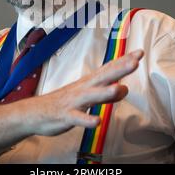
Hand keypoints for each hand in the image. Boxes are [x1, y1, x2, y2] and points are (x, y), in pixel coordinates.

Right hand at [25, 49, 143, 135]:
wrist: (34, 112)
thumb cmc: (64, 103)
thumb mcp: (88, 97)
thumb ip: (107, 93)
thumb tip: (124, 88)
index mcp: (89, 82)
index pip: (109, 69)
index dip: (124, 61)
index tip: (139, 52)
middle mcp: (83, 89)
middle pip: (103, 77)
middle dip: (119, 69)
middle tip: (135, 61)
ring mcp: (74, 102)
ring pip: (91, 96)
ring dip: (105, 92)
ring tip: (119, 88)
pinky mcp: (66, 116)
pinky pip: (77, 119)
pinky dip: (86, 120)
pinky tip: (96, 121)